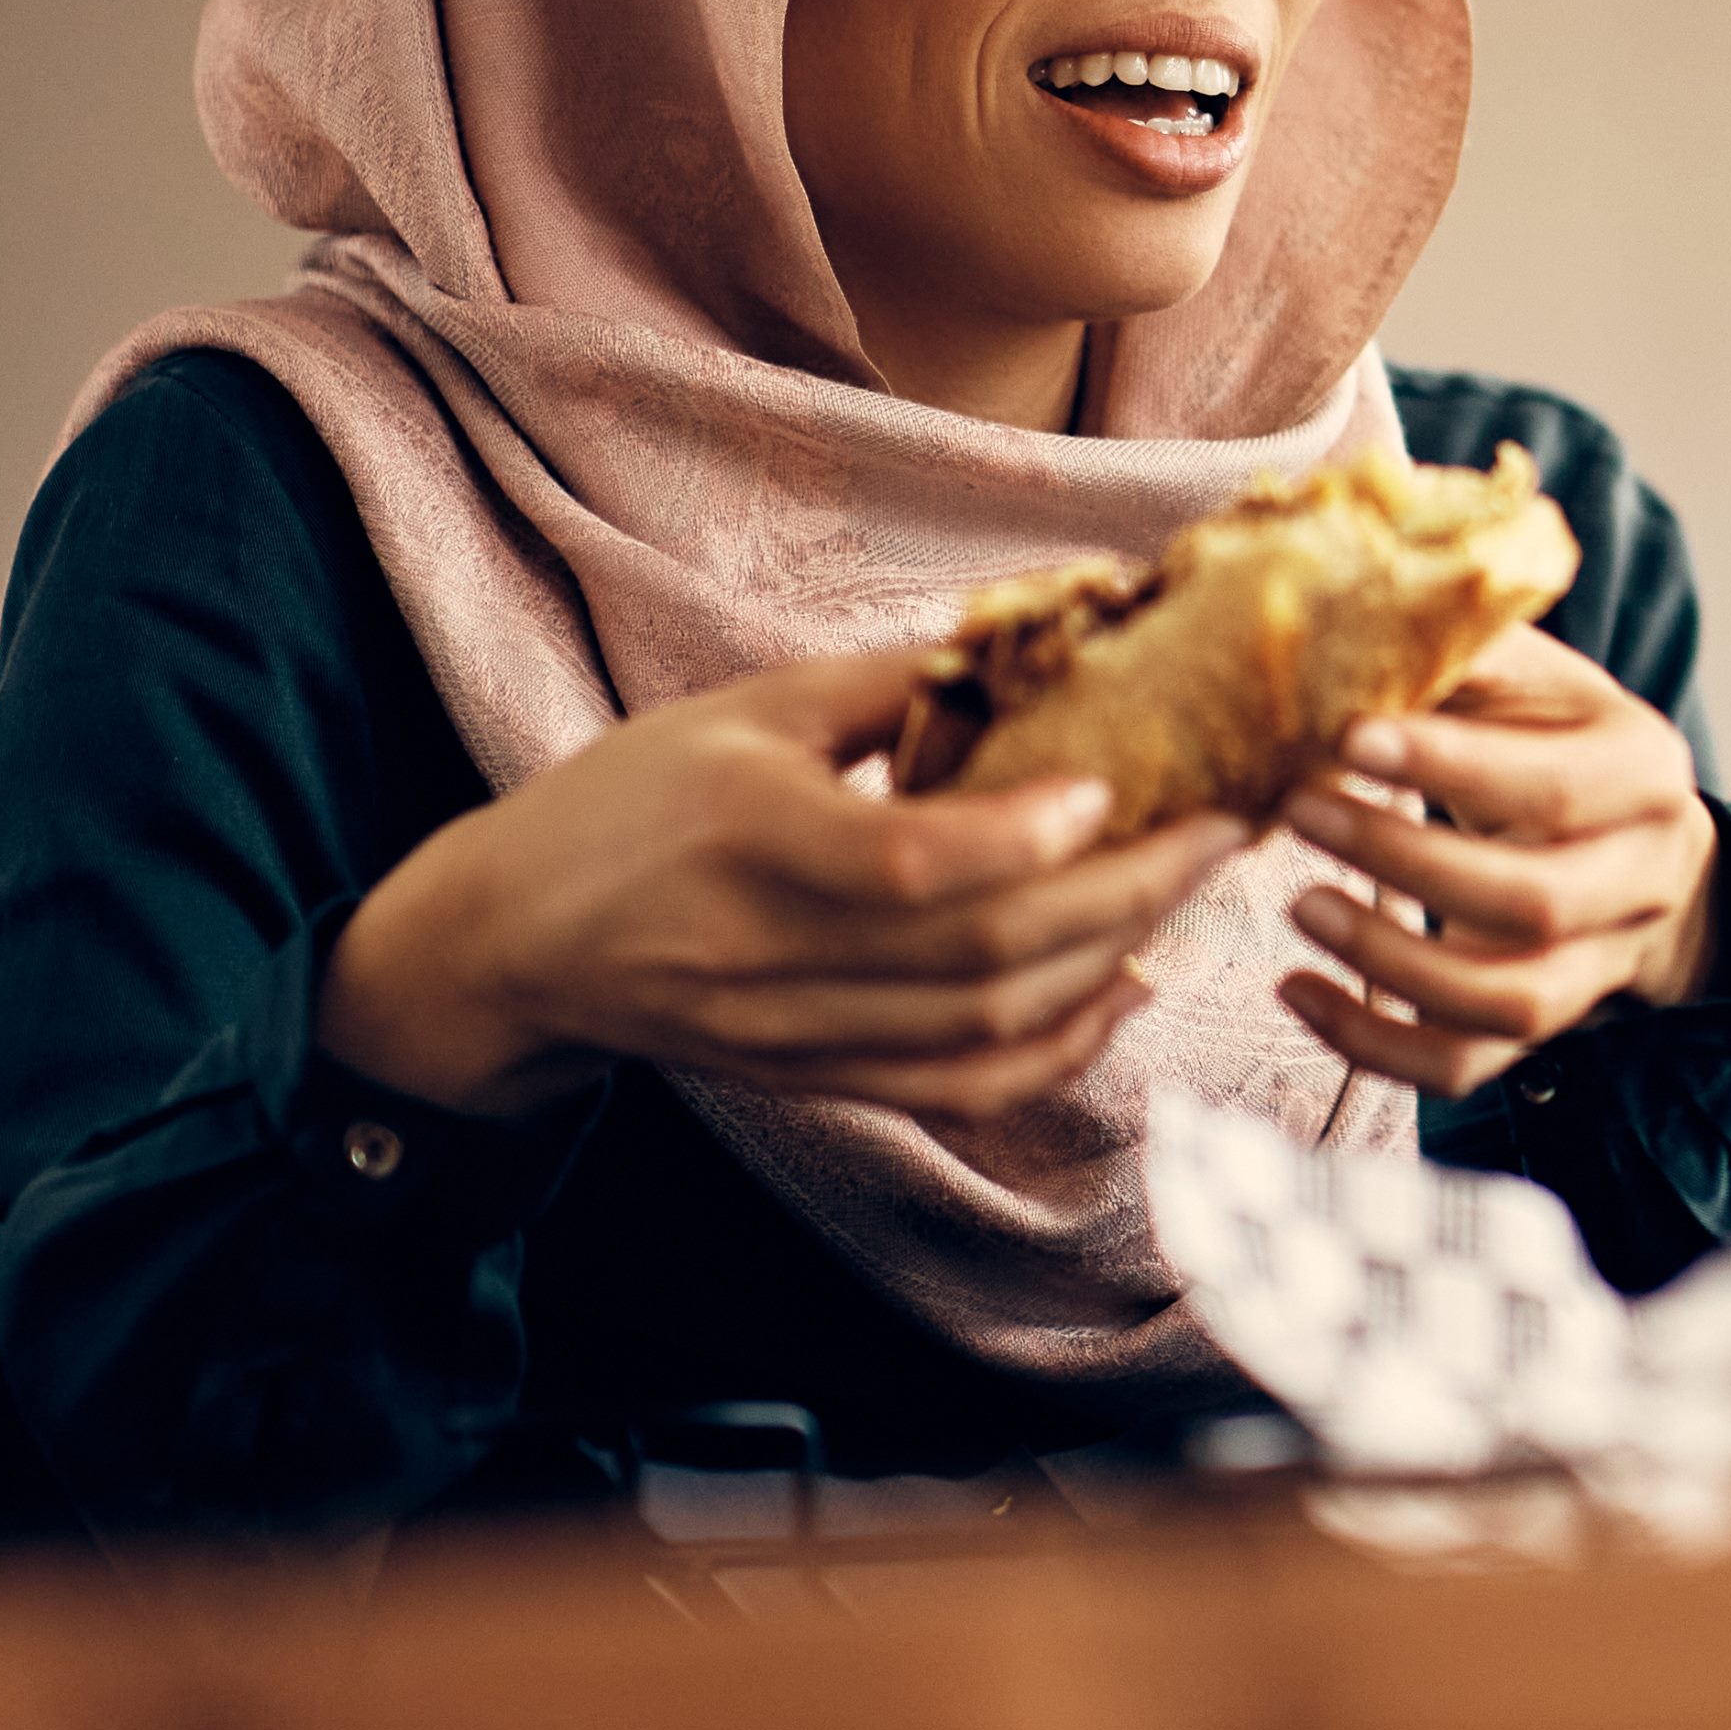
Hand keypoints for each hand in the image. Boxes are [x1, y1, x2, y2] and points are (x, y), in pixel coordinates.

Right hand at [317, 640, 1245, 1125]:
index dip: (1023, 836)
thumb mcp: (740, 710)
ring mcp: (794, 1036)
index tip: (1110, 787)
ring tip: (1186, 889)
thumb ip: (886, 682)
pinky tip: (1125, 986)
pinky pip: (961, 1092)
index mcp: (747, 841)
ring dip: (1112, 963)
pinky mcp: (814, 1082)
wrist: (509, 943)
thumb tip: (1033, 637)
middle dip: (1126, 895)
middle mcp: (773, 956)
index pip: (906, 864)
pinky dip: (1061, 1050)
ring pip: (986, 1032)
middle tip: (1221, 827)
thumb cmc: (627, 801)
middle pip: (981, 958)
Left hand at [1274, 623, 1726, 1096]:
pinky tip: (1298, 994)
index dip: (1451, 768)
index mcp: (1646, 772)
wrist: (1638, 839)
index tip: (1348, 734)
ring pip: (1510, 1003)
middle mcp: (1643, 878)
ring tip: (1298, 905)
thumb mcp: (1535, 678)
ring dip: (1391, 963)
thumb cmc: (1556, 738)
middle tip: (1298, 808)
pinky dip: (1377, 1046)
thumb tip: (1336, 614)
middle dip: (1406, 864)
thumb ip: (1461, 652)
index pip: (1557, 786)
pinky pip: (1468, 1065)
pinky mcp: (1547, 1026)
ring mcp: (1601, 966)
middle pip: (1535, 903)